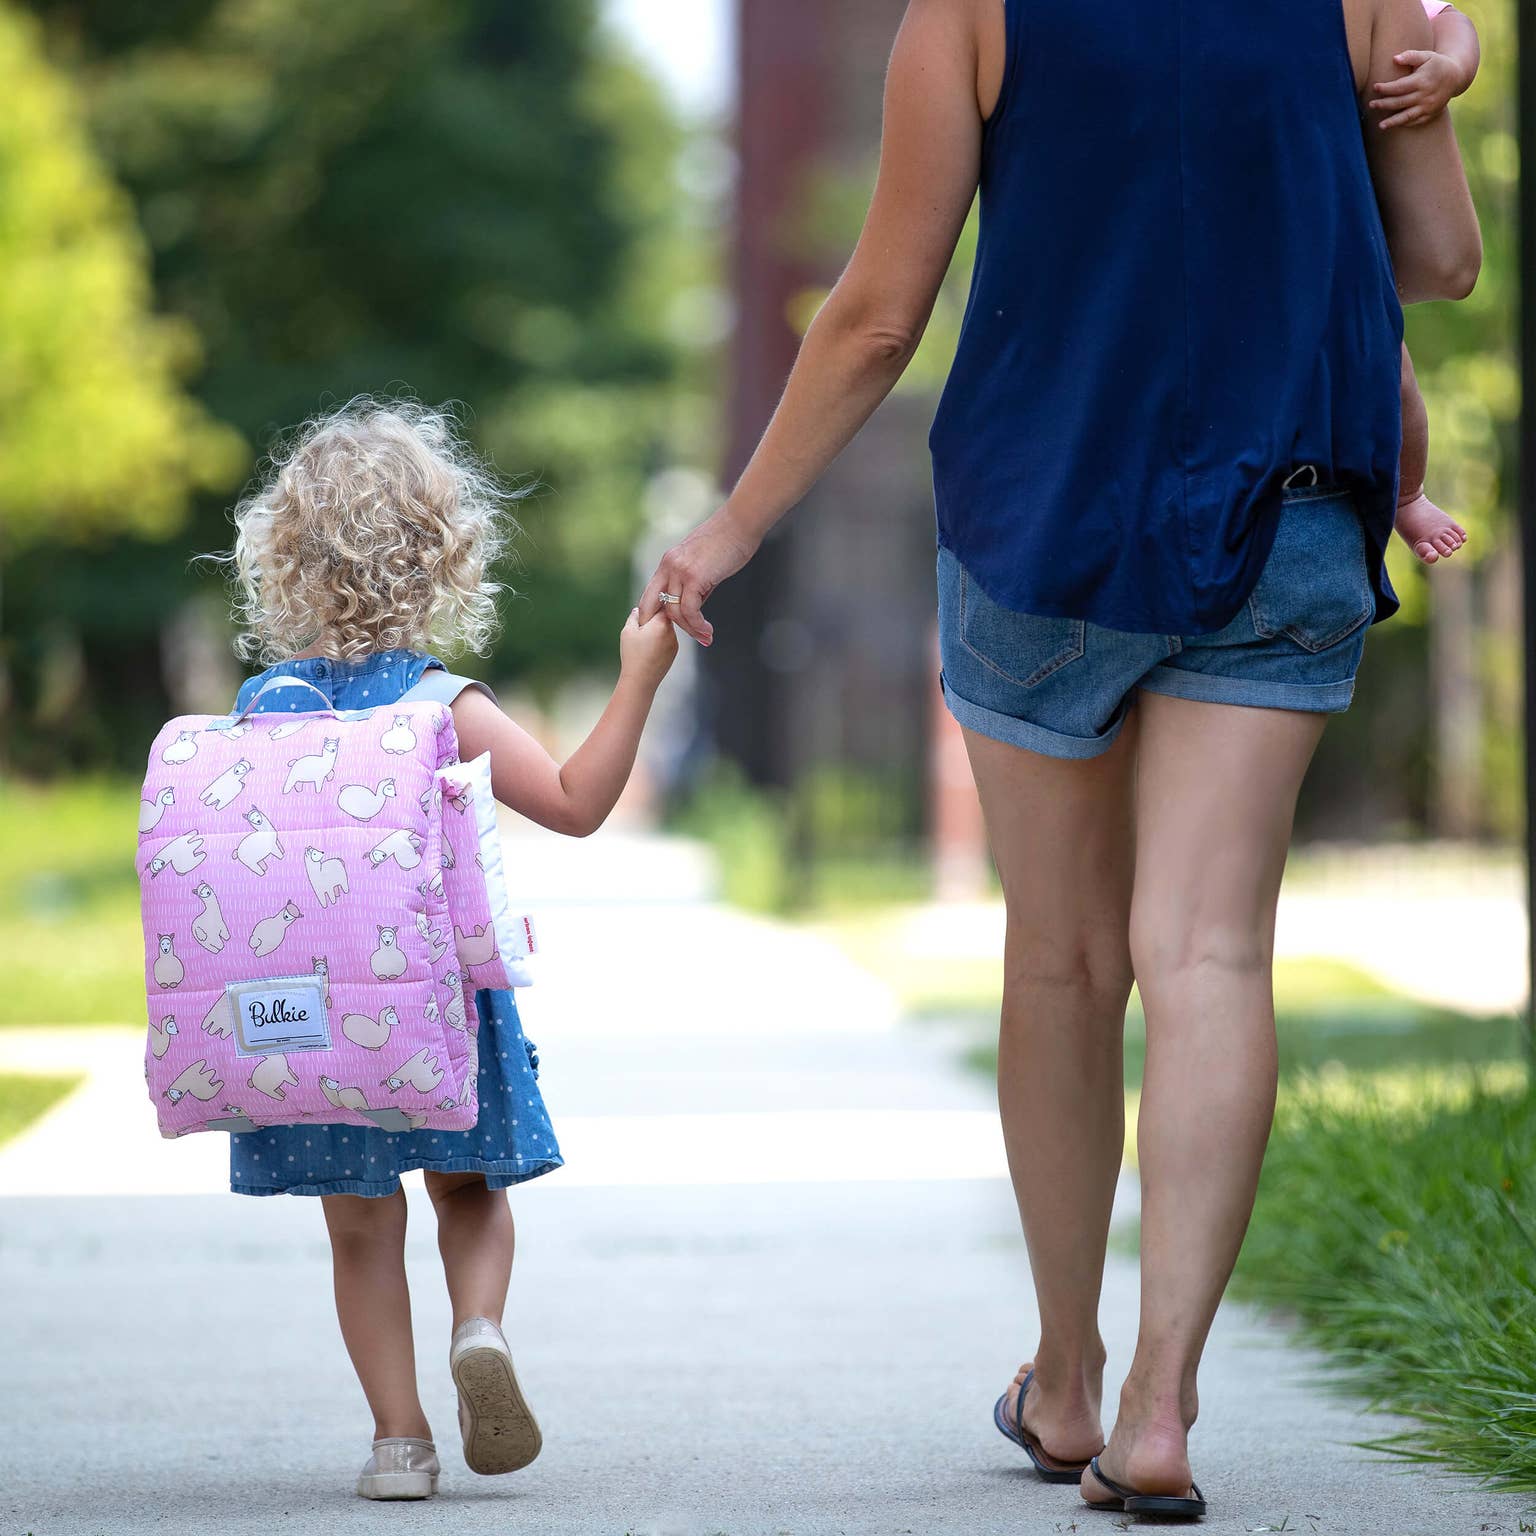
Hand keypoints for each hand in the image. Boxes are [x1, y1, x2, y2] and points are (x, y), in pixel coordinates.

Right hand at [619, 606, 677, 687]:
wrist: (641, 680)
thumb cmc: (633, 655)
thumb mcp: (628, 631)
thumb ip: (634, 616)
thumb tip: (638, 610)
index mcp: (662, 623)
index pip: (661, 605)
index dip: (652, 606)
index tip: (644, 611)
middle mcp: (672, 631)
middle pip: (664, 617)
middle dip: (653, 619)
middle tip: (640, 627)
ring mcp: (675, 642)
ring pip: (666, 629)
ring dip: (657, 631)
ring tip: (643, 642)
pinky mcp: (674, 652)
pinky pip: (667, 640)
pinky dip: (660, 641)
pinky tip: (649, 650)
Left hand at [638, 506, 759, 645]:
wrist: (740, 524)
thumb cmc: (728, 541)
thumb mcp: (703, 563)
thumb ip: (694, 583)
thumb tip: (695, 605)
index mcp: (668, 562)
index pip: (650, 594)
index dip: (654, 616)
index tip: (667, 631)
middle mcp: (668, 566)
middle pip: (657, 606)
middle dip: (670, 627)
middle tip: (690, 636)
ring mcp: (679, 571)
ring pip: (675, 612)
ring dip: (690, 629)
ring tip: (705, 637)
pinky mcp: (694, 577)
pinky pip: (689, 610)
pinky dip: (698, 624)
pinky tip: (708, 630)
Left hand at [1369, 51, 1462, 128]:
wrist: (1456, 76)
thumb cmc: (1436, 64)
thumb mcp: (1426, 56)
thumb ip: (1411, 56)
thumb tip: (1394, 59)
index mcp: (1422, 80)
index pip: (1399, 86)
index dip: (1386, 88)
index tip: (1374, 87)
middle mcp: (1425, 95)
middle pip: (1400, 102)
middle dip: (1384, 104)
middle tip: (1371, 105)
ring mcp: (1428, 106)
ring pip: (1407, 116)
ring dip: (1393, 122)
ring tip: (1380, 126)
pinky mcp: (1431, 114)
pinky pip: (1415, 121)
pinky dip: (1404, 123)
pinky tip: (1394, 125)